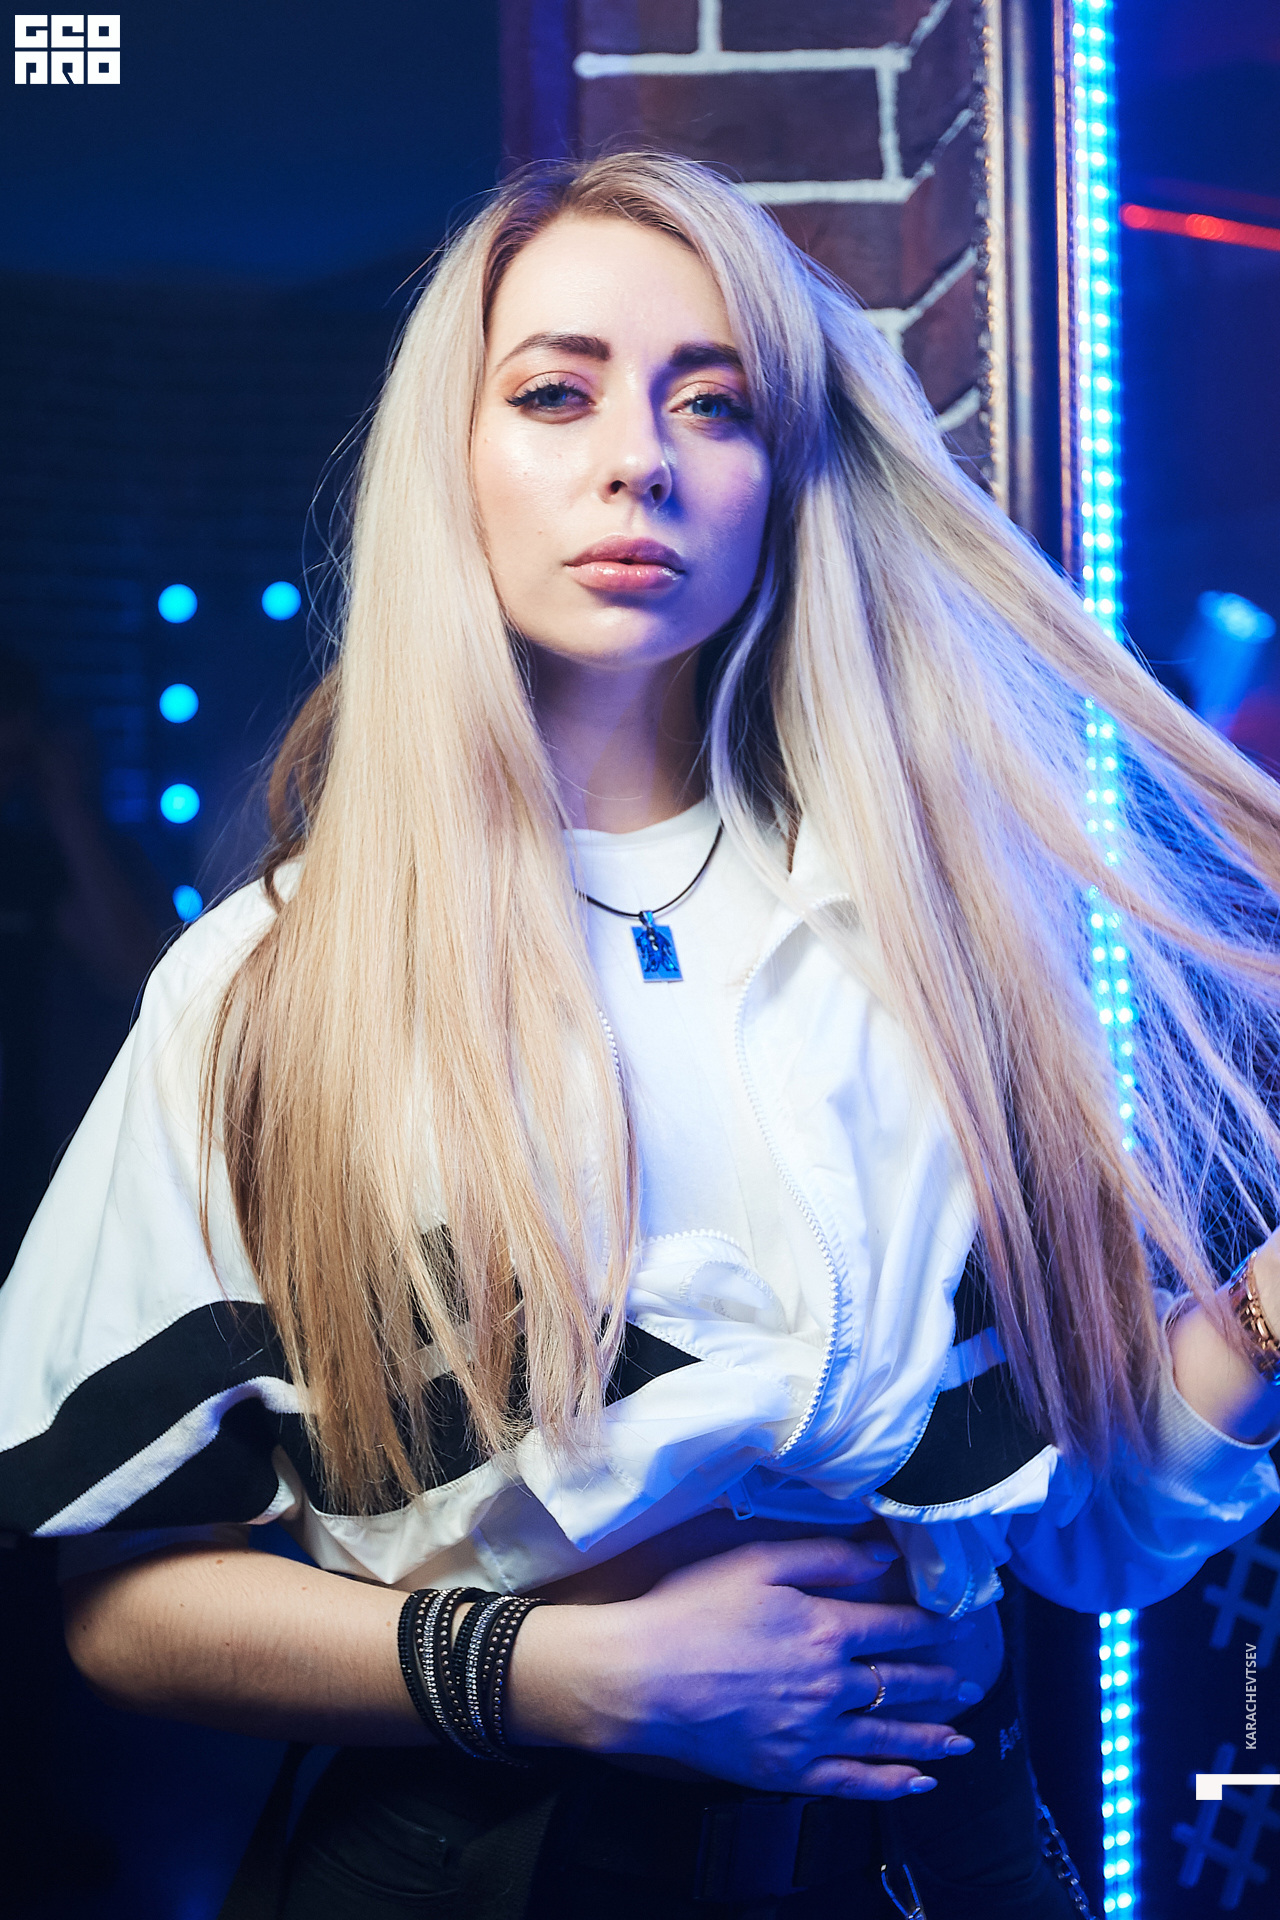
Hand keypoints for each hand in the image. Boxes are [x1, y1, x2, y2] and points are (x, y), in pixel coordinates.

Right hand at [509, 1536, 978, 1798]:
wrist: (640, 1675)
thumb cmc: (692, 1608)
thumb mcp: (756, 1560)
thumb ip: (824, 1556)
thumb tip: (881, 1553)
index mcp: (825, 1627)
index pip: (894, 1626)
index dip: (929, 1625)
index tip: (954, 1625)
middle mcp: (830, 1684)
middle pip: (900, 1683)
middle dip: (941, 1683)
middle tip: (971, 1684)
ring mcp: (812, 1732)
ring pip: (888, 1737)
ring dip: (931, 1737)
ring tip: (962, 1739)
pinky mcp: (789, 1769)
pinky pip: (854, 1781)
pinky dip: (892, 1783)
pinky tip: (919, 1782)